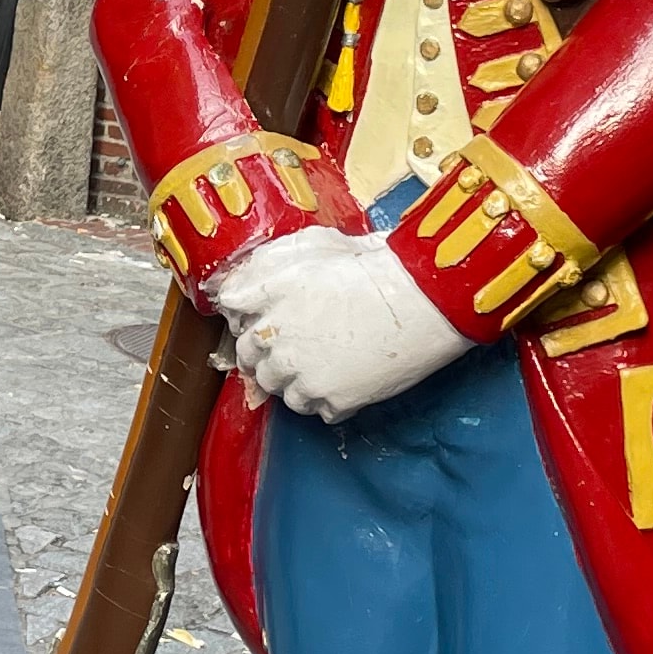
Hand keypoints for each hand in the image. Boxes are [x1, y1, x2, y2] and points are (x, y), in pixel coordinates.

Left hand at [209, 229, 470, 423]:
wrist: (422, 299)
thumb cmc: (377, 264)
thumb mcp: (318, 244)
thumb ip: (276, 262)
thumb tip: (253, 277)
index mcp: (269, 292)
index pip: (230, 308)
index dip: (246, 312)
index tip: (261, 315)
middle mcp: (275, 337)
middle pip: (248, 356)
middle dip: (266, 351)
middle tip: (294, 345)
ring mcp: (300, 373)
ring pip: (278, 390)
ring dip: (294, 380)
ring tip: (324, 364)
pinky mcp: (329, 400)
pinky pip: (313, 409)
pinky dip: (326, 399)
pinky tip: (346, 378)